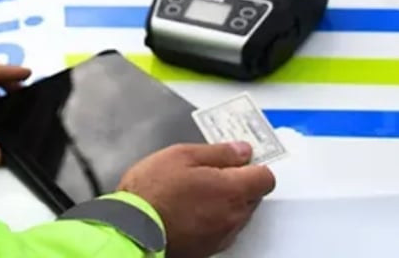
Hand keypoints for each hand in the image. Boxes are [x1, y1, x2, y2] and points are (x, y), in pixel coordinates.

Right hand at [118, 142, 275, 257]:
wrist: (132, 228)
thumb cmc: (153, 191)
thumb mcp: (182, 155)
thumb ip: (219, 152)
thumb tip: (242, 150)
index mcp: (232, 190)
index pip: (266, 178)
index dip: (254, 165)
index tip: (239, 159)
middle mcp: (233, 216)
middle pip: (253, 196)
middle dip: (239, 183)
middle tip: (211, 172)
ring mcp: (222, 235)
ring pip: (238, 214)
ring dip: (226, 202)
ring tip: (196, 192)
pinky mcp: (209, 249)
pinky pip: (222, 230)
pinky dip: (214, 219)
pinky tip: (191, 211)